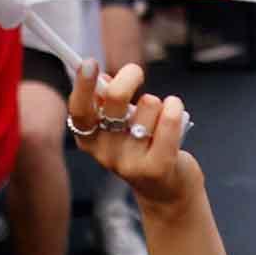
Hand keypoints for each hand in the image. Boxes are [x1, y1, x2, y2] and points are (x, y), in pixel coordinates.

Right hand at [67, 60, 201, 212]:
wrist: (168, 191)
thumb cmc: (144, 148)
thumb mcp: (121, 126)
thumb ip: (109, 104)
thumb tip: (104, 78)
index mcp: (91, 140)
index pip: (79, 110)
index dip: (82, 85)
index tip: (90, 62)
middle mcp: (105, 153)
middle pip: (115, 99)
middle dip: (129, 76)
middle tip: (136, 72)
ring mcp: (130, 162)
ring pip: (148, 104)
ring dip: (159, 103)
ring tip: (160, 120)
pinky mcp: (157, 167)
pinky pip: (168, 120)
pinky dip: (174, 107)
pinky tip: (175, 110)